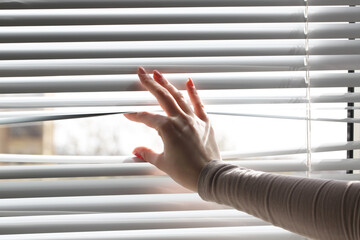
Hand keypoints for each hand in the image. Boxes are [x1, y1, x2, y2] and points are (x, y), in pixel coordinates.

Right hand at [124, 67, 220, 191]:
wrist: (209, 176)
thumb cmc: (186, 171)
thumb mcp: (162, 163)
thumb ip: (147, 153)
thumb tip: (136, 151)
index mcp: (167, 129)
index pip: (146, 117)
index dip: (135, 115)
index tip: (127, 114)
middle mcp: (180, 120)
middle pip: (162, 96)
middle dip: (150, 83)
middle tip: (141, 73)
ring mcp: (193, 119)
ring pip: (178, 96)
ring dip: (168, 84)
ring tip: (158, 74)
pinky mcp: (205, 123)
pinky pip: (199, 104)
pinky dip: (194, 93)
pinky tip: (190, 82)